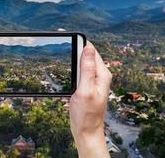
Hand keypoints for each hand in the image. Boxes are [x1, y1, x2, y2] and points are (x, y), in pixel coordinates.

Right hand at [69, 41, 111, 157]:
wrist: (86, 130)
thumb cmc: (86, 114)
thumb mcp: (85, 90)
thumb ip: (87, 69)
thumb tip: (88, 48)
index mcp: (102, 74)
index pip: (92, 50)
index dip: (80, 41)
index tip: (68, 34)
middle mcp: (100, 75)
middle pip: (88, 54)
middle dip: (76, 46)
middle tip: (63, 38)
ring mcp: (94, 80)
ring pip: (84, 61)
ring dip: (75, 54)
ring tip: (65, 46)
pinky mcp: (88, 85)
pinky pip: (81, 70)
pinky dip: (74, 64)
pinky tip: (68, 63)